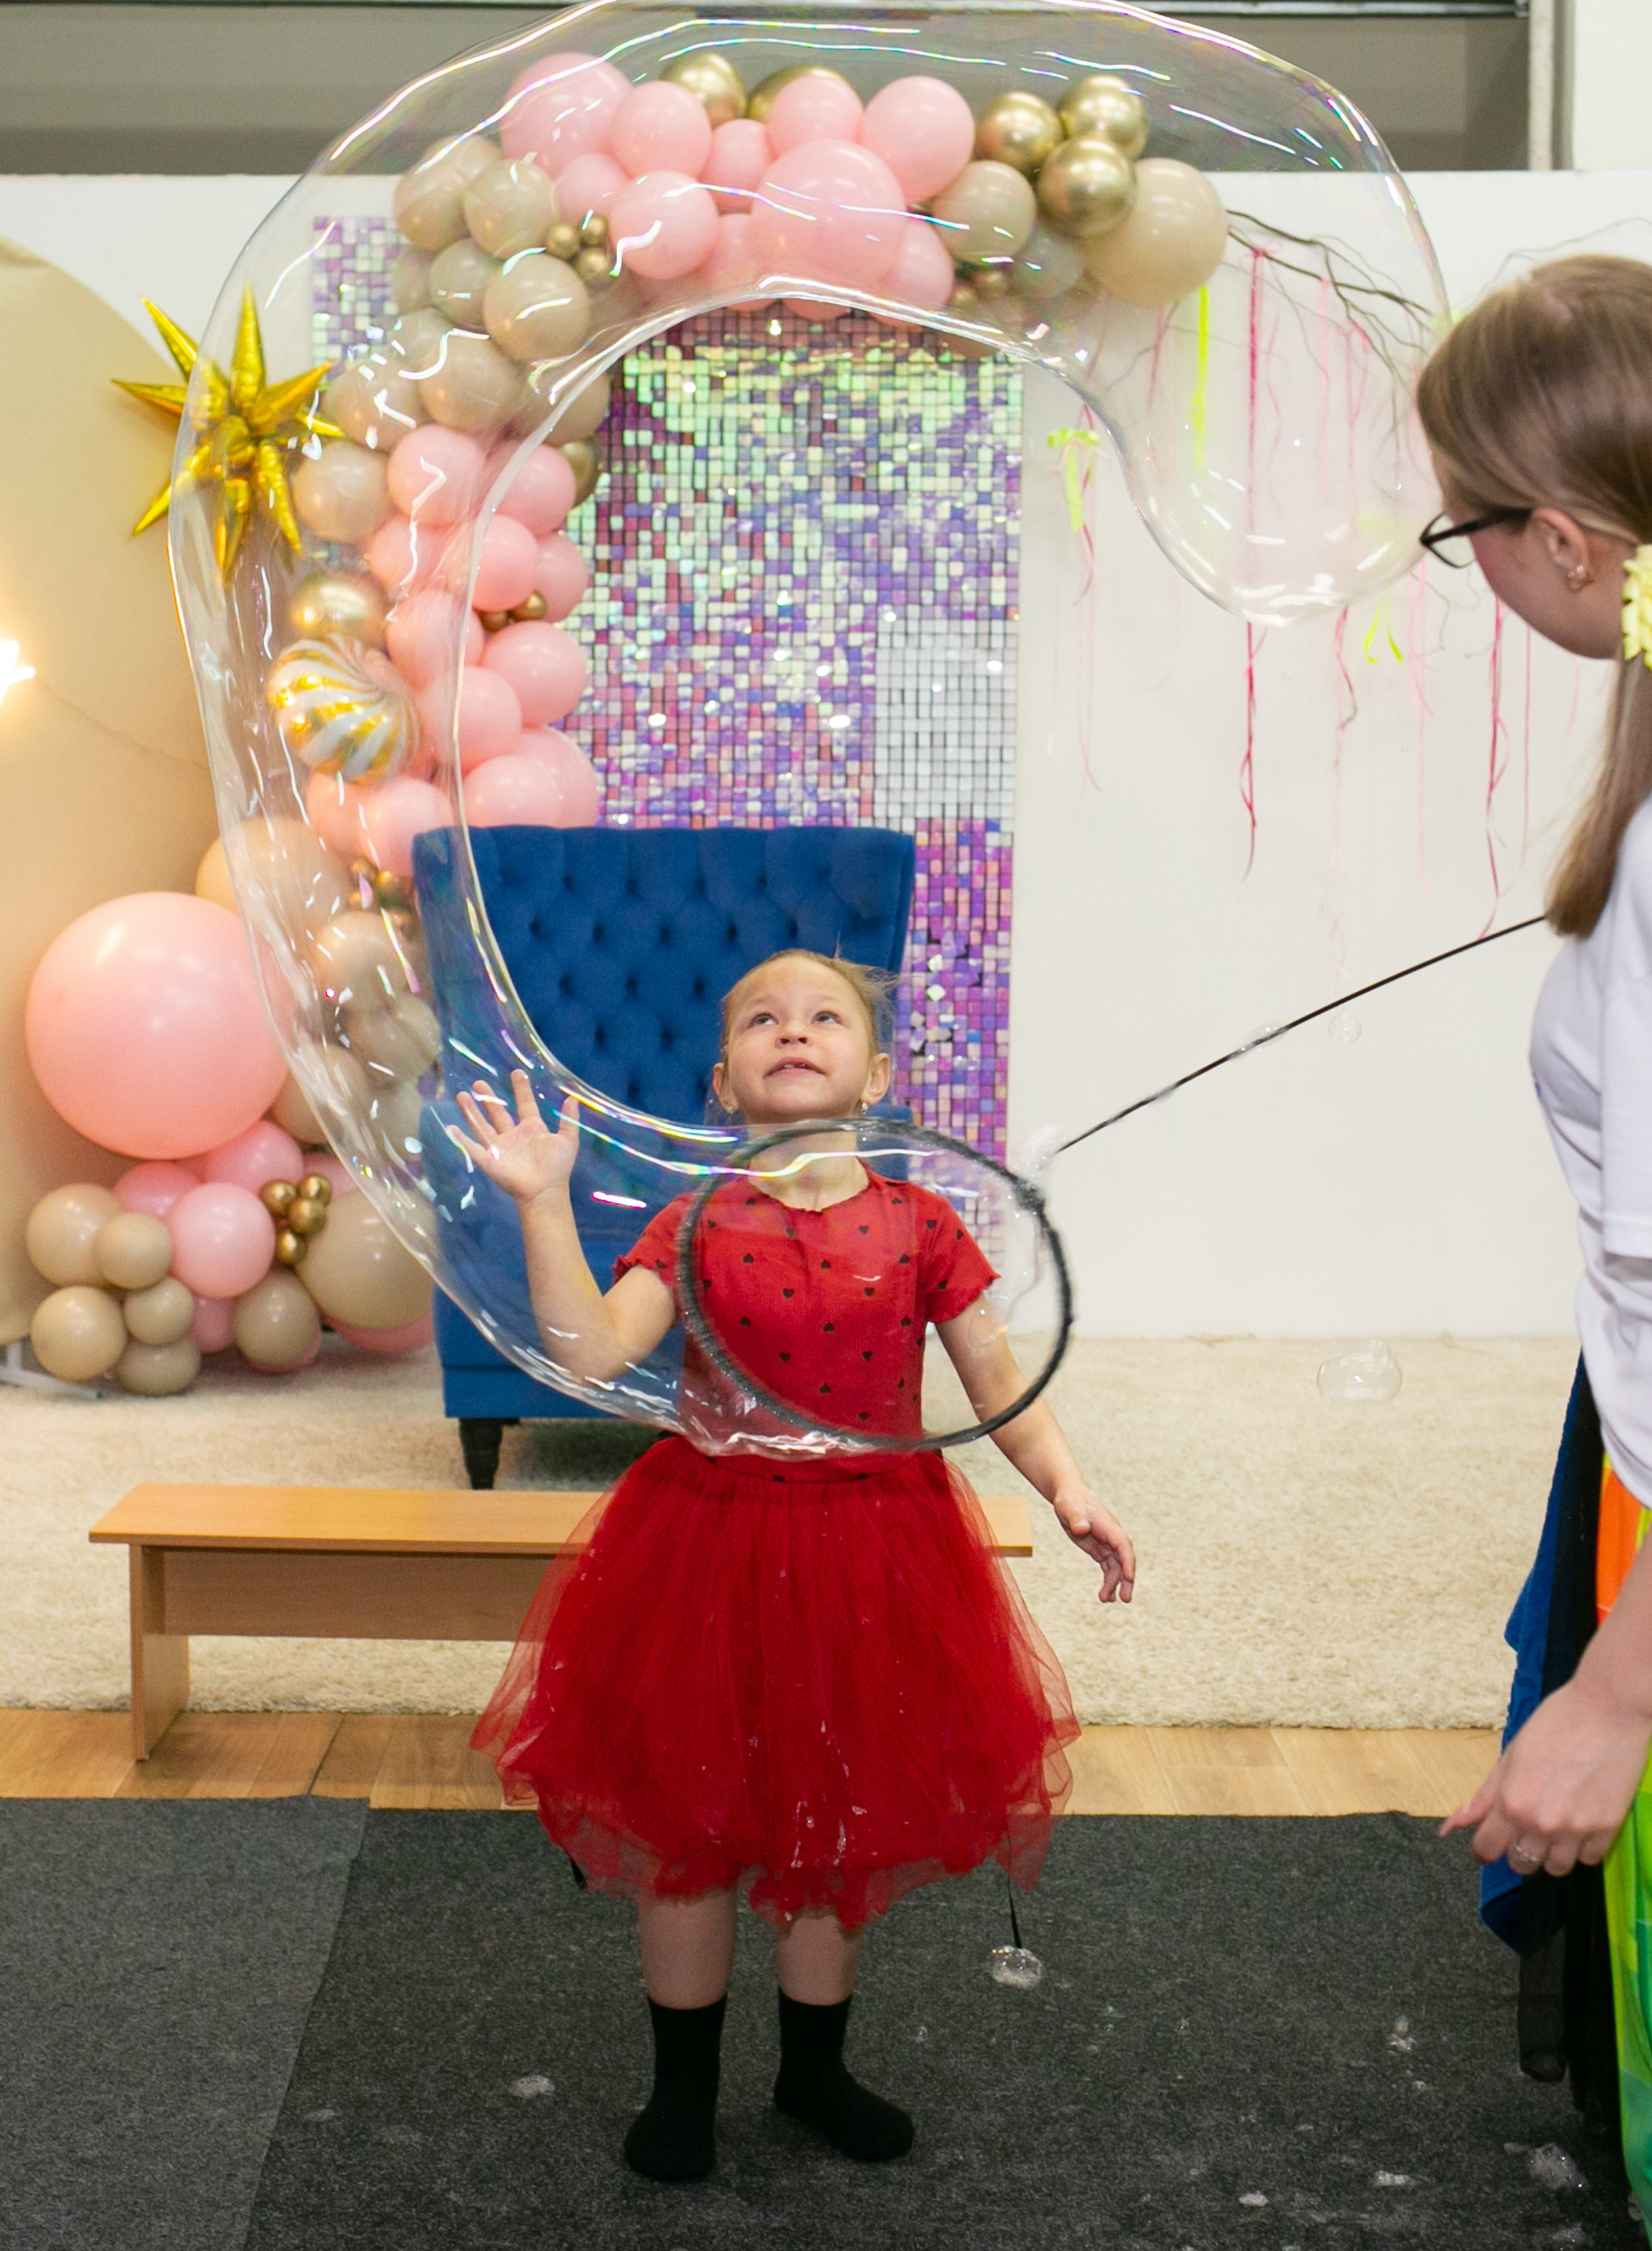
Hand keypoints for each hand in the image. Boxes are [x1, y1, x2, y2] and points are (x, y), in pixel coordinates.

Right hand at [448, 1070, 578, 1206]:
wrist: (545, 1191)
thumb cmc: (557, 1167)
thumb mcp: (568, 1140)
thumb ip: (569, 1120)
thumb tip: (571, 1099)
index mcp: (532, 1129)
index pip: (525, 1104)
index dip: (521, 1089)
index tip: (517, 1073)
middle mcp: (513, 1136)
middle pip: (497, 1113)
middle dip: (488, 1098)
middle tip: (479, 1083)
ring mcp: (499, 1148)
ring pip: (481, 1126)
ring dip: (471, 1112)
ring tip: (461, 1095)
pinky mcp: (488, 1160)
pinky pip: (471, 1147)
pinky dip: (460, 1139)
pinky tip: (451, 1127)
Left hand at [1051, 1487, 1134, 1603]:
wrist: (1069, 1497)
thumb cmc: (1070, 1500)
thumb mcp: (1069, 1508)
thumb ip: (1076, 1518)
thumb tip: (1082, 1529)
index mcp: (1108, 1526)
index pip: (1123, 1545)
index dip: (1128, 1562)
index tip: (1129, 1578)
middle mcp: (1111, 1536)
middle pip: (1124, 1560)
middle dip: (1126, 1579)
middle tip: (1125, 1599)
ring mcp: (1107, 1544)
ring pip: (1116, 1567)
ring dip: (1114, 1584)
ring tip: (1106, 1600)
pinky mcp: (1099, 1549)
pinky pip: (1108, 1568)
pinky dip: (1108, 1581)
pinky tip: (1105, 1595)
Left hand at [1440, 1674, 1651, 1876]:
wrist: (1606, 1711)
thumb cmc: (1555, 1725)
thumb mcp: (1510, 1757)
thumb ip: (1484, 1797)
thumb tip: (1450, 1826)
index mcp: (1511, 1803)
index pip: (1488, 1849)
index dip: (1484, 1850)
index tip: (1487, 1847)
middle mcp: (1541, 1823)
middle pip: (1521, 1864)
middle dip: (1518, 1851)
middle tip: (1525, 1830)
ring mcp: (1576, 1830)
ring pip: (1556, 1868)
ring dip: (1551, 1854)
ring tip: (1555, 1828)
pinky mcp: (1607, 1829)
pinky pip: (1589, 1859)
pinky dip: (1582, 1848)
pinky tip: (1580, 1824)